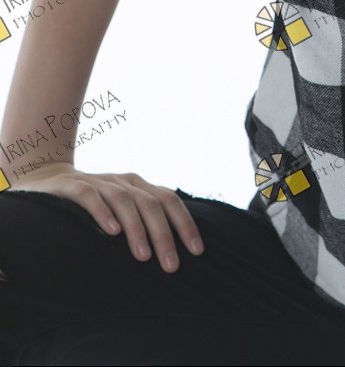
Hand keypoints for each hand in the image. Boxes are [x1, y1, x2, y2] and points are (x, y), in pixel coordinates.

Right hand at [11, 163, 204, 271]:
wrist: (45, 178)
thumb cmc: (90, 204)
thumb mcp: (119, 210)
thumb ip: (140, 223)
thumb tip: (170, 256)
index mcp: (138, 186)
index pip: (169, 200)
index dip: (185, 224)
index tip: (198, 251)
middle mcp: (123, 181)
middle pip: (151, 203)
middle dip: (165, 235)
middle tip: (172, 267)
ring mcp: (98, 181)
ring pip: (124, 200)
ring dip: (136, 229)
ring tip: (144, 257)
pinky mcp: (71, 185)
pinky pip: (90, 196)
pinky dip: (102, 212)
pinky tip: (111, 233)